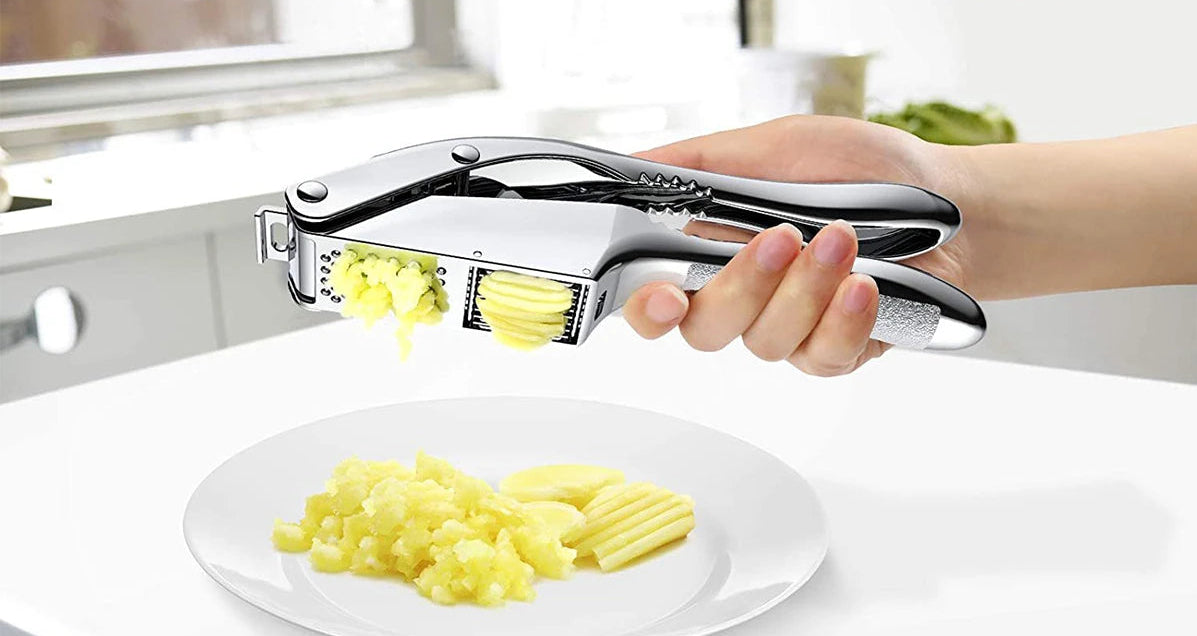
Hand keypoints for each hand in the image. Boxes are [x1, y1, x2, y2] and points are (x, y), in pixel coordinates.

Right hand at [622, 115, 975, 375]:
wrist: (944, 199)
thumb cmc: (860, 169)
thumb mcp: (774, 145)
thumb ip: (700, 162)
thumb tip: (636, 168)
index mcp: (711, 247)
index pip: (655, 296)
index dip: (648, 307)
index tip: (664, 298)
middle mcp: (741, 296)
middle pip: (703, 328)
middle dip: (742, 285)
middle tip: (783, 238)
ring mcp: (786, 329)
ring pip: (764, 341)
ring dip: (806, 290)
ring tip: (845, 240)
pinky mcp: (832, 352)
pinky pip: (819, 357)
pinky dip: (843, 319)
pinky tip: (864, 285)